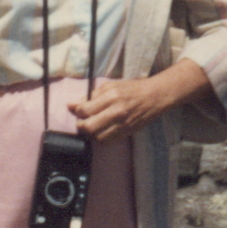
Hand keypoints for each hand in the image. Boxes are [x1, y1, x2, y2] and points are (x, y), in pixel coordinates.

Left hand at [69, 60, 210, 142]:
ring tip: (92, 126)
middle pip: (88, 127)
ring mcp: (122, 125)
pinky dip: (100, 138)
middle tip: (82, 121)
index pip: (85, 110)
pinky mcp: (126, 133)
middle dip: (80, 125)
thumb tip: (72, 105)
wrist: (154, 97)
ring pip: (96, 137)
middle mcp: (116, 112)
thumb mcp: (110, 86)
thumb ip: (91, 96)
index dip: (77, 111)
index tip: (77, 109)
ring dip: (90, 133)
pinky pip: (107, 141)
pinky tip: (101, 131)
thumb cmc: (132, 89)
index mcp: (111, 97)